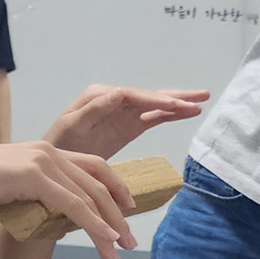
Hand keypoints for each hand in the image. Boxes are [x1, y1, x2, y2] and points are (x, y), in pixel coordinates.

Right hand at [0, 141, 136, 258]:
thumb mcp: (15, 192)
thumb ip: (40, 198)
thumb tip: (60, 220)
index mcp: (46, 152)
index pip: (93, 167)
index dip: (115, 187)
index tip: (129, 209)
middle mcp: (49, 152)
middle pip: (97, 183)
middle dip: (118, 213)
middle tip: (130, 241)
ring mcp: (42, 162)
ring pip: (88, 196)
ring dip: (108, 226)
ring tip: (120, 249)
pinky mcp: (33, 176)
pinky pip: (72, 204)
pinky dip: (93, 223)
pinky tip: (105, 238)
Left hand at [44, 85, 207, 159]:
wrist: (57, 163)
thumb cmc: (60, 144)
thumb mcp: (71, 127)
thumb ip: (92, 111)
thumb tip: (116, 95)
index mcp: (100, 96)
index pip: (132, 94)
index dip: (154, 99)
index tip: (174, 104)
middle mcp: (115, 100)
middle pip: (149, 96)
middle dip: (175, 96)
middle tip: (201, 96)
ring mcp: (125, 113)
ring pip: (155, 106)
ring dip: (178, 104)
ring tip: (202, 101)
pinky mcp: (130, 126)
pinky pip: (154, 119)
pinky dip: (170, 116)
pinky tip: (187, 113)